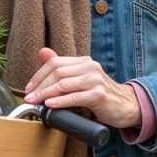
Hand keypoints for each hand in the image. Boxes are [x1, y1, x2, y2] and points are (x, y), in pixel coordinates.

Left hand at [23, 47, 141, 128]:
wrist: (127, 105)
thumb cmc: (100, 93)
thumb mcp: (81, 78)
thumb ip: (63, 67)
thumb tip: (43, 52)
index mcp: (83, 62)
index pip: (55, 63)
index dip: (39, 75)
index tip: (29, 88)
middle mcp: (89, 67)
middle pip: (57, 72)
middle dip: (40, 86)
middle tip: (29, 97)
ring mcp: (95, 80)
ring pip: (64, 84)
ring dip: (46, 94)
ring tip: (36, 102)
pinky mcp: (99, 95)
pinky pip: (75, 97)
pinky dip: (61, 101)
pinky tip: (51, 105)